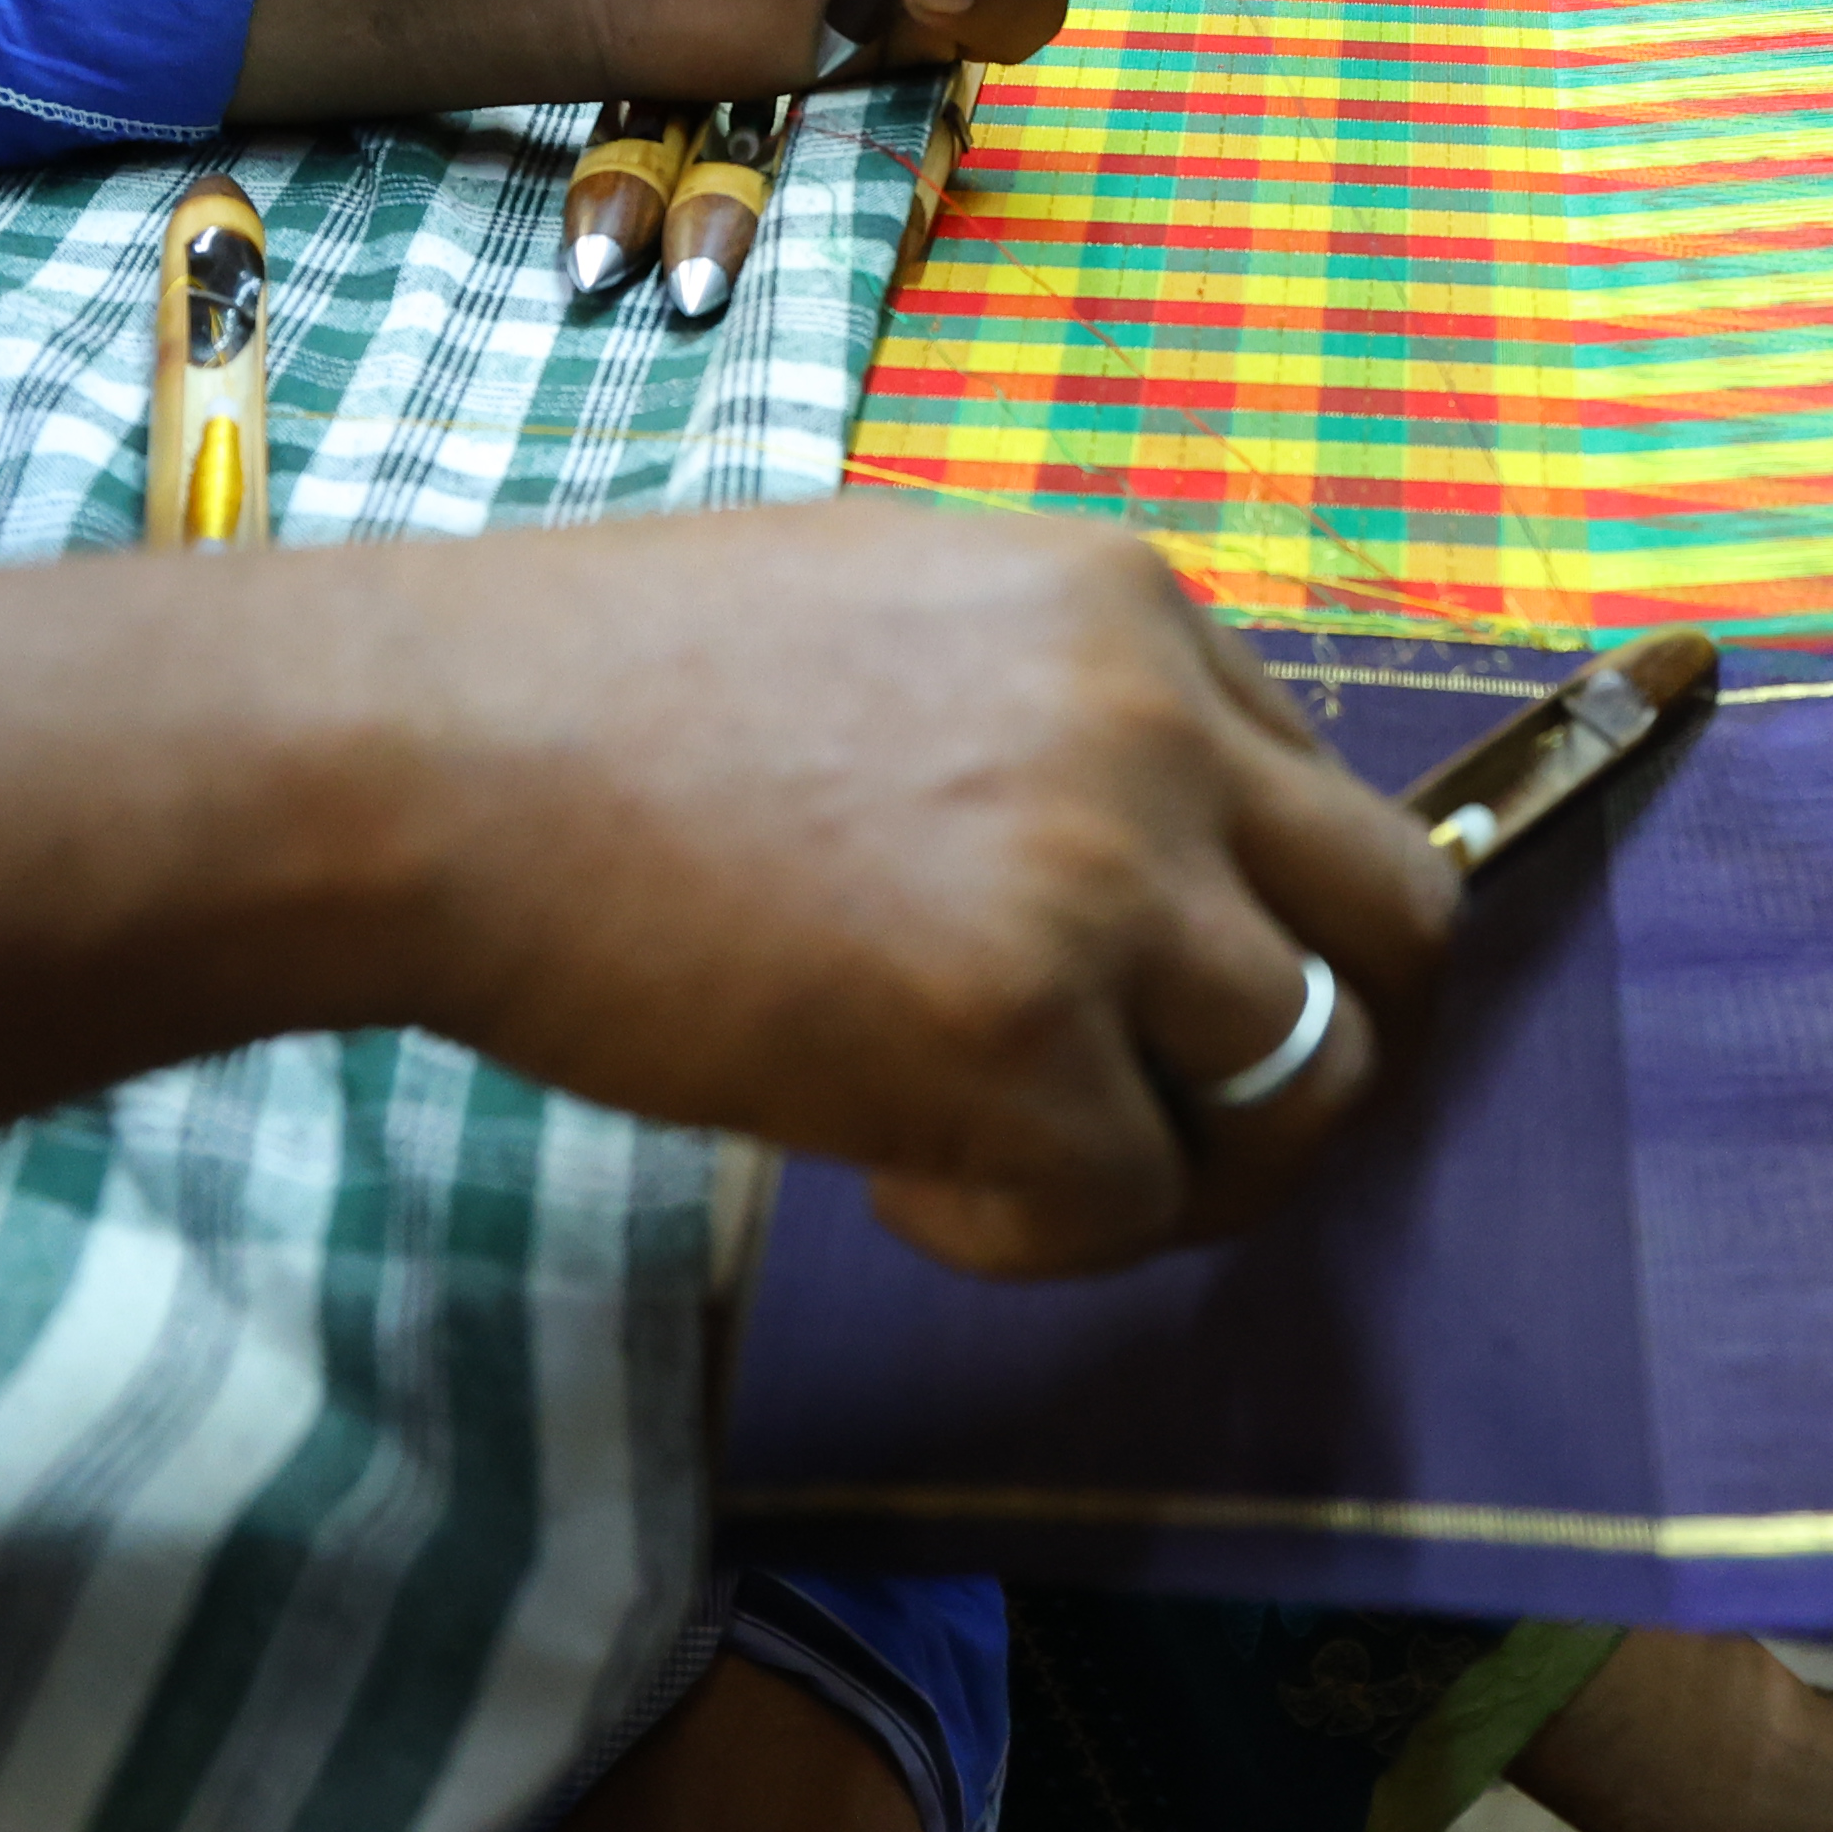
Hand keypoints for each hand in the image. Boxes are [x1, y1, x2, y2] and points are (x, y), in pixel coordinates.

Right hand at [377, 507, 1458, 1272]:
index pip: (1323, 787)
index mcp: (1130, 597)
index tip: (1144, 996)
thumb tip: (1149, 854)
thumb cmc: (600, 687)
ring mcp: (1103, 885)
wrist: (433, 753)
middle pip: (1400, 930)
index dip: (1254, 920)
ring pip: (1306, 1084)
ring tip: (1006, 1160)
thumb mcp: (895, 600)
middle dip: (1315, 1052)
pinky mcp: (1019, 1045)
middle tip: (1171, 1123)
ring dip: (1181, 1161)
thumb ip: (1051, 702)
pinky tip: (895, 1181)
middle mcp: (1157, 725)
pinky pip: (1132, 1203)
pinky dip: (1033, 1234)